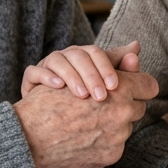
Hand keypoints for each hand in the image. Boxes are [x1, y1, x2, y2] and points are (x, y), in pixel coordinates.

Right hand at [13, 68, 158, 167]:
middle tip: (104, 104)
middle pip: (139, 107)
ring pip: (127, 127)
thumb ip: (113, 60)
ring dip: (113, 124)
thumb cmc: (51, 99)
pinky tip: (86, 136)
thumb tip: (136, 48)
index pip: (148, 85)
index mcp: (120, 91)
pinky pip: (116, 146)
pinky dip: (104, 141)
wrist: (31, 138)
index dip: (138, 84)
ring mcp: (117, 137)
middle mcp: (122, 114)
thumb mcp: (80, 71)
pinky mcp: (110, 157)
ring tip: (90, 122)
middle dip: (125, 105)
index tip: (125, 88)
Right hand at [21, 41, 140, 99]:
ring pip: (58, 60)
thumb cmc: (81, 101)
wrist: (48, 120)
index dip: (107, 68)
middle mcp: (66, 57)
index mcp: (84, 56)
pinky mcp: (31, 77)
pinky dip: (47, 77)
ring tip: (82, 96)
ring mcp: (47, 65)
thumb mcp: (102, 85)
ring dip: (72, 77)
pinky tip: (58, 88)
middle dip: (92, 76)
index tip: (115, 87)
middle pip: (79, 56)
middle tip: (101, 97)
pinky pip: (34, 71)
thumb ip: (121, 70)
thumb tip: (136, 46)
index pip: (97, 53)